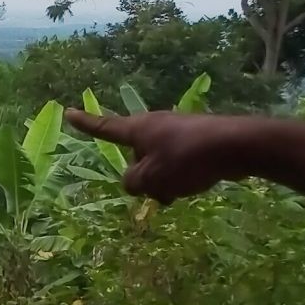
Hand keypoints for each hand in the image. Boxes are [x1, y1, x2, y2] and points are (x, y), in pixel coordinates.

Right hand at [65, 108, 239, 203]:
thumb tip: (133, 181)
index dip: (86, 124)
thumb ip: (133, 182)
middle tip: (158, 192)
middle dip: (143, 177)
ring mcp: (176, 131)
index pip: (105, 127)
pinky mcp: (196, 139)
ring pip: (158, 163)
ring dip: (163, 181)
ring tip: (180, 191)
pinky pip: (177, 162)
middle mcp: (155, 125)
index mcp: (138, 129)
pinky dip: (180, 176)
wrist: (235, 146)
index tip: (68, 111)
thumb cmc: (186, 160)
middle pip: (136, 156)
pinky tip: (196, 183)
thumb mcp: (151, 178)